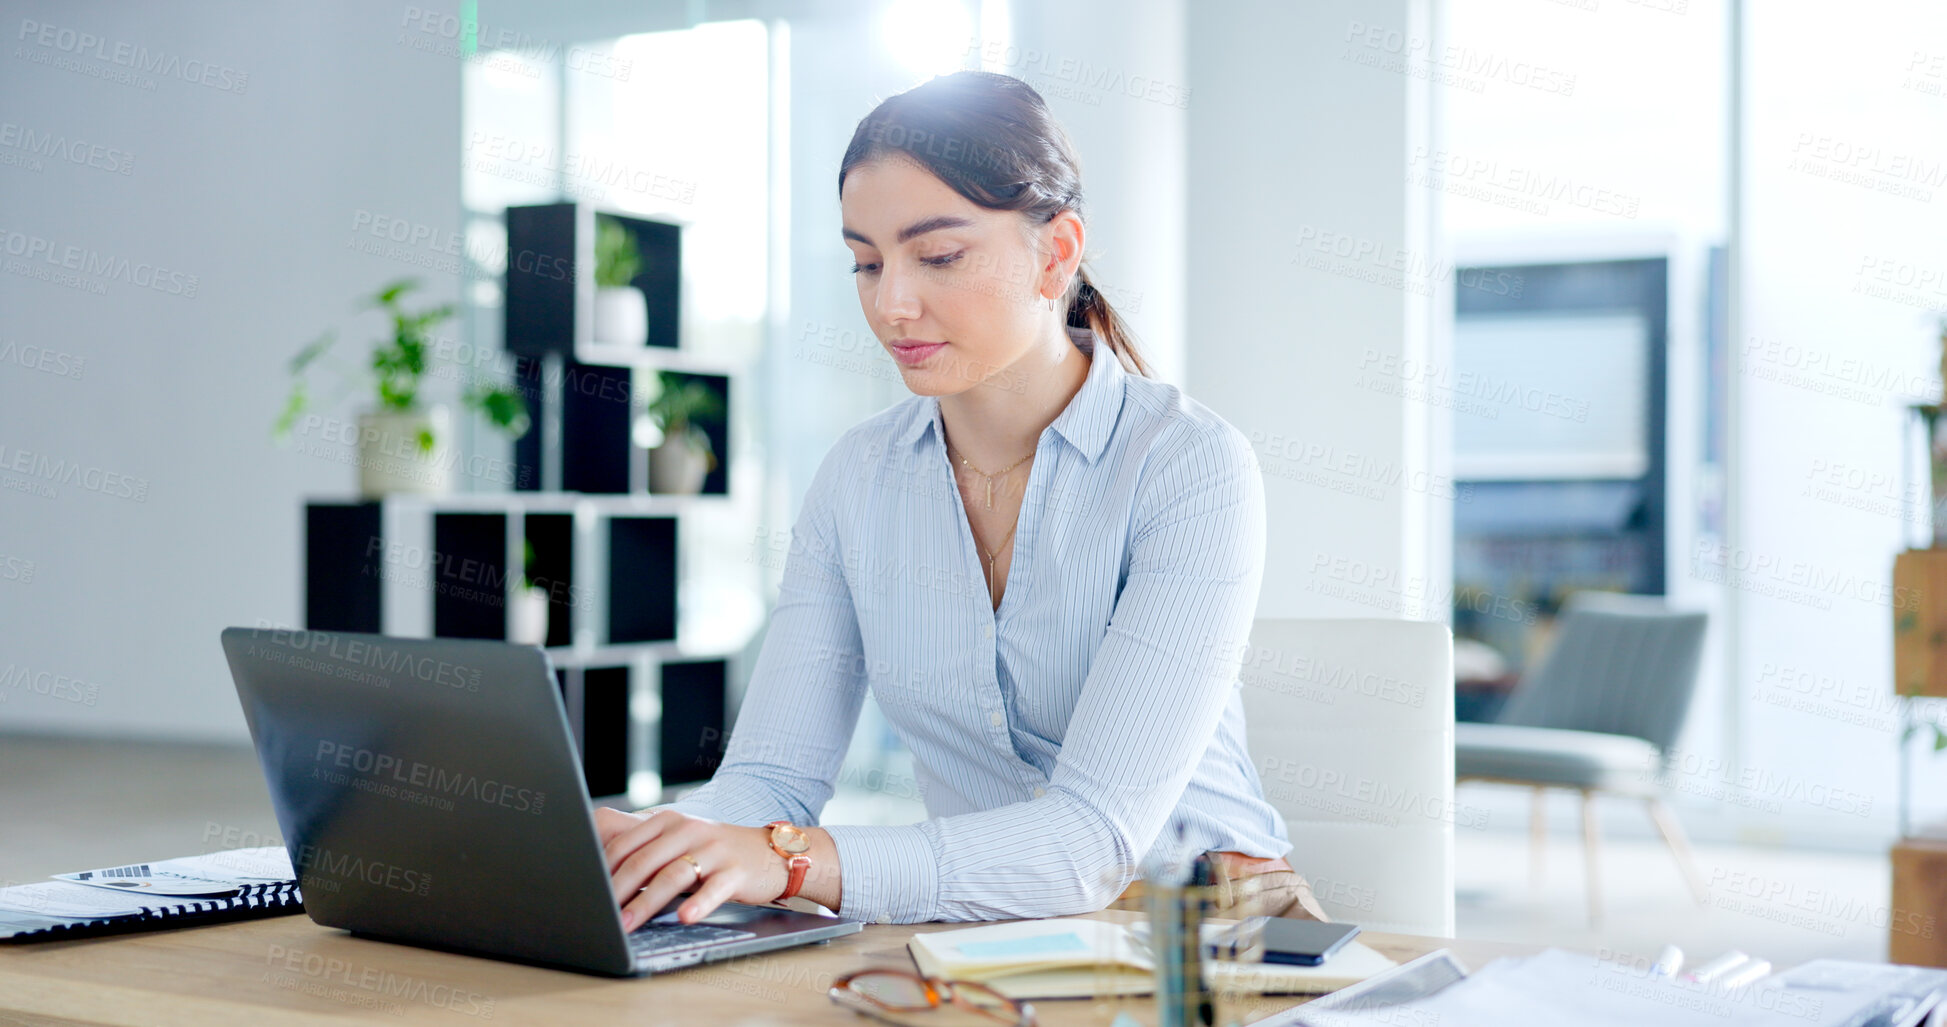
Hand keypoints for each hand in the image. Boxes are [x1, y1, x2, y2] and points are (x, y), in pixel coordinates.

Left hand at [595, 807, 789, 930]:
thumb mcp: (676, 842)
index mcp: (667, 821)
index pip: (624, 844)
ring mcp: (713, 849)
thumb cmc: (712, 852)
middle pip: (643, 861)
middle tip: (598, 915)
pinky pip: (714, 888)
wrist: (768, 852)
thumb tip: (595, 872)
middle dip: (616, 891)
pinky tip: (686, 918)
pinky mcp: (736, 870)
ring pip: (673, 875)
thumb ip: (641, 850)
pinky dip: (699, 904)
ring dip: (646, 902)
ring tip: (627, 924)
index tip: (585, 894)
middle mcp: (688, 830)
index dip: (600, 871)